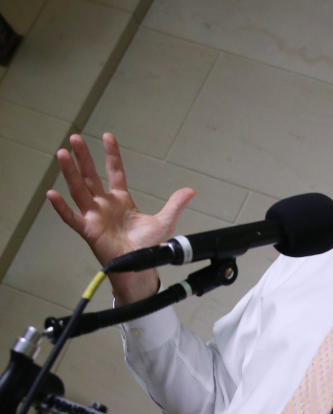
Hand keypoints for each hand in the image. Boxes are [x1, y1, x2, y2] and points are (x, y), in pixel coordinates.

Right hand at [46, 133, 193, 303]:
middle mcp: (104, 205)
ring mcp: (94, 216)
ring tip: (62, 154)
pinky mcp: (88, 230)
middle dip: (84, 158)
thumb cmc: (147, 246)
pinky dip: (61, 207)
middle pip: (91, 176)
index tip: (108, 136)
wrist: (139, 267)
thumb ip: (174, 205)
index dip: (111, 155)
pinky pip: (71, 217)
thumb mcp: (164, 222)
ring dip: (70, 172)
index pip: (114, 172)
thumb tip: (190, 191)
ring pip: (79, 190)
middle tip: (76, 138)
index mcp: (121, 200)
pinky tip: (52, 193)